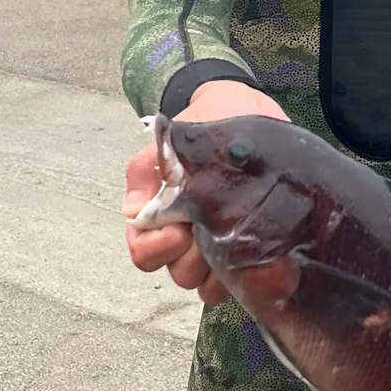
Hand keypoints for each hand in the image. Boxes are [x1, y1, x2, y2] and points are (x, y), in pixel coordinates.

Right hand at [122, 80, 288, 303]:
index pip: (143, 252)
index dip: (157, 247)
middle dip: (193, 256)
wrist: (244, 107)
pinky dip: (246, 274)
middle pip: (178, 272)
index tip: (180, 226)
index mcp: (161, 217)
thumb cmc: (202, 124)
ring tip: (237, 237)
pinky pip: (241, 280)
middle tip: (213, 229)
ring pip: (207, 283)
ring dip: (220, 269)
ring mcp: (217, 246)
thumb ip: (144, 172)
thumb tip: (133, 211)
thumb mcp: (168, 141)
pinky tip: (257, 249)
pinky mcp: (251, 246)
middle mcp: (186, 239)